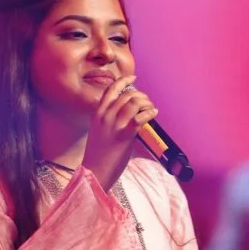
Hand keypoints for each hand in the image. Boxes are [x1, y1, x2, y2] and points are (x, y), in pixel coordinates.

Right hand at [82, 74, 157, 191]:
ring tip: (151, 109)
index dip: (124, 81)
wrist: (94, 172)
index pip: (111, 90)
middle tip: (147, 103)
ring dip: (147, 103)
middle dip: (141, 96)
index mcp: (98, 114)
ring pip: (134, 103)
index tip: (133, 77)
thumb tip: (128, 114)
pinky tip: (153, 114)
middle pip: (127, 95)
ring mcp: (114, 125)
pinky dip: (149, 112)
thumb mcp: (99, 132)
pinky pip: (140, 117)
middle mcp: (105, 116)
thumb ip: (109, 121)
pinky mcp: (124, 136)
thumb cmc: (98, 155)